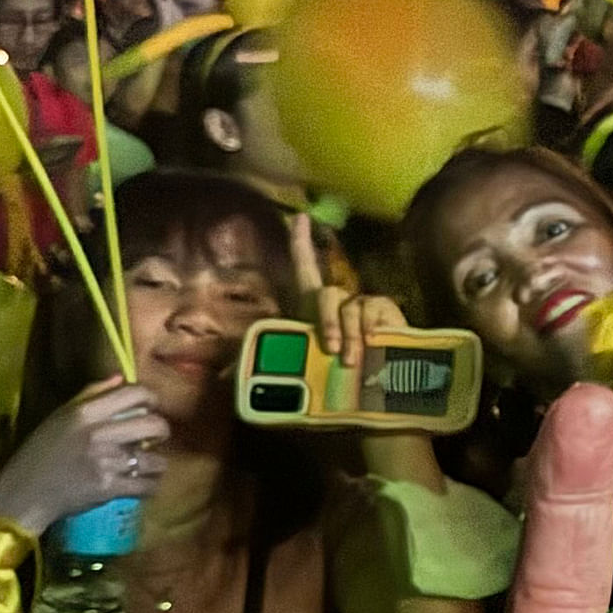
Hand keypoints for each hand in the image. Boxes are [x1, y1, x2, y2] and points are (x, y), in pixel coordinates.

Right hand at [0, 378, 170, 535]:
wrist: (23, 494)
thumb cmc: (40, 454)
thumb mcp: (58, 417)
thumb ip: (90, 395)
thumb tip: (120, 378)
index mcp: (84, 412)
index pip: (135, 393)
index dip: (151, 399)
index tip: (151, 408)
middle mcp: (97, 434)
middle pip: (153, 424)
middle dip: (162, 432)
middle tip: (156, 438)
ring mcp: (105, 462)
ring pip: (155, 459)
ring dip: (156, 464)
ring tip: (148, 466)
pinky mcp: (109, 488)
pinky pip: (147, 486)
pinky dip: (150, 486)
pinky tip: (143, 485)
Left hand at [289, 212, 404, 389]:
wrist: (376, 396)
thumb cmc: (335, 383)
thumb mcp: (300, 371)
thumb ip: (274, 364)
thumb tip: (227, 371)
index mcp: (313, 309)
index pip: (304, 267)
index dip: (300, 241)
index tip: (298, 216)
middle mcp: (338, 303)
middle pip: (325, 293)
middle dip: (326, 322)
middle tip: (330, 350)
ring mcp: (362, 307)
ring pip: (348, 307)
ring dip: (348, 335)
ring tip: (352, 360)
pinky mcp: (384, 312)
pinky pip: (371, 311)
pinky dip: (368, 329)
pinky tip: (374, 343)